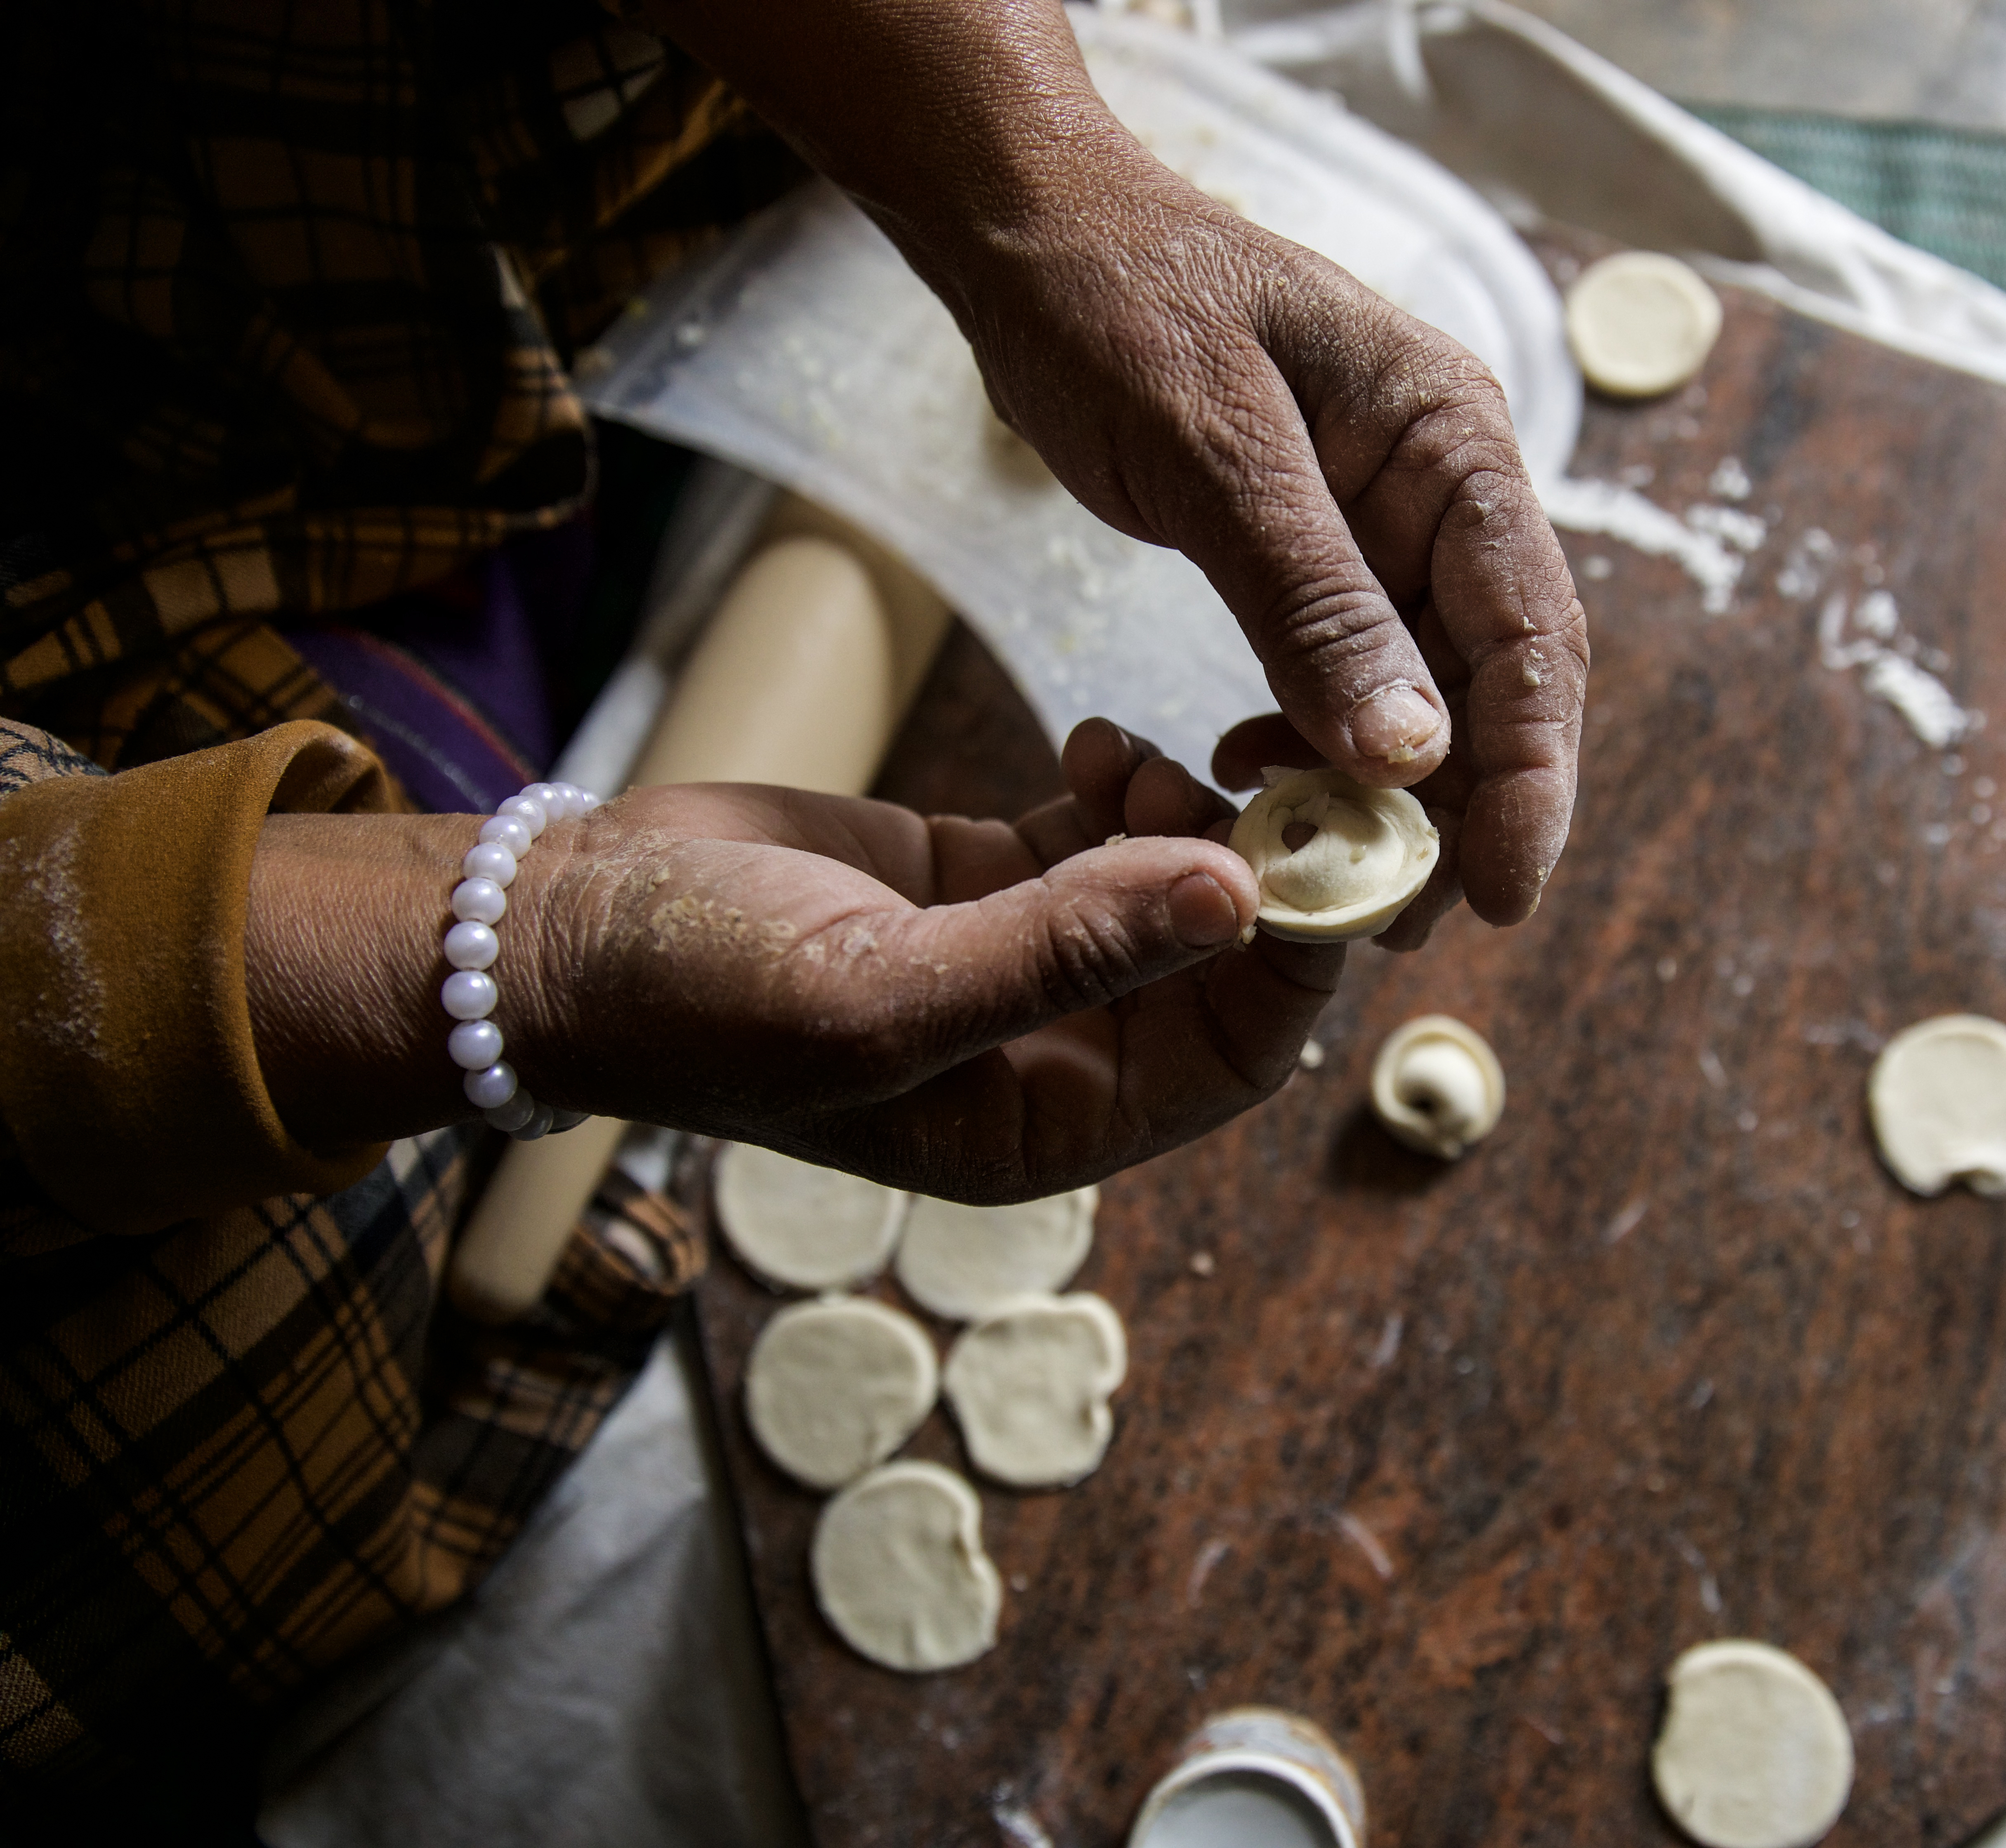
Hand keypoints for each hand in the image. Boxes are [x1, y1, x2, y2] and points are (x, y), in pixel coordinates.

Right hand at [247, 723, 1339, 1198]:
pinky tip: (1096, 736)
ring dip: (1189, 816)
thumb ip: (1064, 949)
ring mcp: (1027, 960)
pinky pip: (1107, 835)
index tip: (1321, 848)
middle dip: (1258, 873)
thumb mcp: (881, 990)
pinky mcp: (990, 880)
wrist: (567, 927)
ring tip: (1140, 755)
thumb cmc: (700, 992)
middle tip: (1265, 771)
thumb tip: (1240, 897)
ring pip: (1174, 888)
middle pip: (1225, 969)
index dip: (1298, 958)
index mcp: (1046, 1120)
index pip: (1236, 1053)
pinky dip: (1125, 781)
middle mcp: (1055, 1052)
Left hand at [640, 0, 1588, 931]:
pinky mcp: (1320, 555)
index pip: (1532, 634)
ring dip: (1390, 794)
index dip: (1529, 774)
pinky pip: (1352, 675)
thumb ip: (1315, 603)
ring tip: (1329, 879)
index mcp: (1452, 439)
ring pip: (1428, 693)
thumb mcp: (1214, 454)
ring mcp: (1386, 523)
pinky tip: (1255, 776)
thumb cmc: (1117, 306)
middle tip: (1401, 920)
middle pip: (1498, 679)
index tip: (1500, 891)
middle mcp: (1443, 487)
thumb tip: (1412, 755)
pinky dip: (1318, 744)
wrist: (1032, 238)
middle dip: (1465, 809)